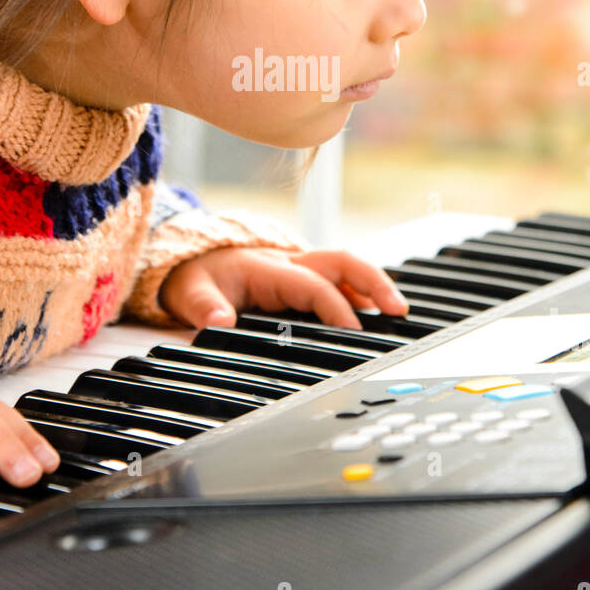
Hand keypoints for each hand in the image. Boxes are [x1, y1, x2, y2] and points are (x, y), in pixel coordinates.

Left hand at [157, 246, 409, 329]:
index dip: (335, 305)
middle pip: (342, 261)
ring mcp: (300, 268)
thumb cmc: (196, 278)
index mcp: (268, 267)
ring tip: (399, 311)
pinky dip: (362, 291)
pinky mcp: (304, 277)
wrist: (191, 262)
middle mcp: (290, 263)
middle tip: (397, 309)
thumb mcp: (190, 292)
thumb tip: (220, 322)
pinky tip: (377, 313)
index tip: (353, 329)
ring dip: (374, 285)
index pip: (312, 283)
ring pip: (346, 267)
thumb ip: (204, 307)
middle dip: (373, 281)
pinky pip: (340, 278)